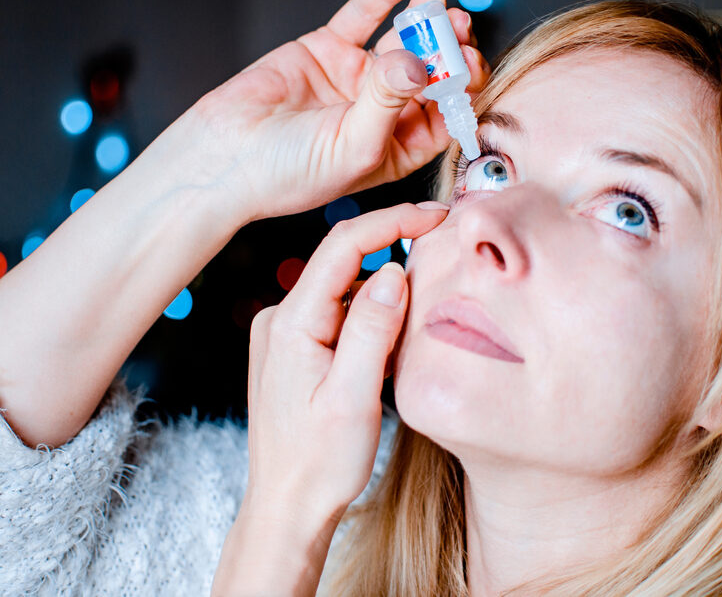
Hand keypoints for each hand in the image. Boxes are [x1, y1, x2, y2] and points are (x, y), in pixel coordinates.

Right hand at [186, 0, 487, 222]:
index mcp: (397, 147)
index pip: (445, 113)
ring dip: (423, 20)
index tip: (469, 66)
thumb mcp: (354, 148)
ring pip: (401, 41)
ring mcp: (357, 77)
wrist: (225, 158)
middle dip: (448, 48)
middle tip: (457, 29)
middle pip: (430, 72)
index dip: (462, 88)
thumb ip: (390, 101)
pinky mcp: (329, 49)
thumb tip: (419, 61)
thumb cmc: (288, 175)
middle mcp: (382, 111)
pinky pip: (363, 16)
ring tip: (438, 2)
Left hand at [243, 202, 448, 523]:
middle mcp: (280, 321)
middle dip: (391, 248)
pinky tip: (393, 334)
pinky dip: (367, 314)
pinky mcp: (294, 351)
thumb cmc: (318, 463)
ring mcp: (284, 335)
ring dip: (382, 287)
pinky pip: (335, 314)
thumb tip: (392, 272)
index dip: (391, 222)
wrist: (286, 507)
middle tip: (441, 249)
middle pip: (341, 262)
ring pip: (342, 289)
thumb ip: (372, 331)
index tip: (434, 215)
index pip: (342, 247)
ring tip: (423, 302)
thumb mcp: (355, 398)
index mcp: (291, 325)